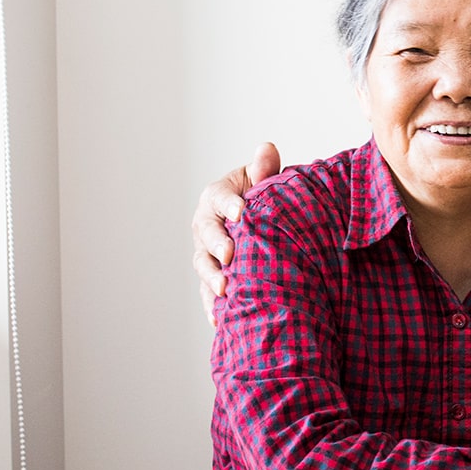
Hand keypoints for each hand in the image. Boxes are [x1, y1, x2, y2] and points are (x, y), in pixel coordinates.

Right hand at [192, 142, 281, 319]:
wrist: (265, 224)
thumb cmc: (263, 198)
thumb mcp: (264, 181)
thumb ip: (264, 170)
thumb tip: (266, 150)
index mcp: (218, 197)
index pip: (218, 197)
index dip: (228, 203)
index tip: (241, 211)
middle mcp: (207, 225)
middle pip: (206, 234)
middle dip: (217, 244)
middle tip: (230, 254)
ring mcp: (207, 253)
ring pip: (204, 265)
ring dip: (212, 277)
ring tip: (224, 289)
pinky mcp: (213, 276)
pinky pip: (209, 292)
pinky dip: (213, 306)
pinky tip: (219, 319)